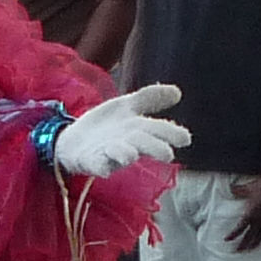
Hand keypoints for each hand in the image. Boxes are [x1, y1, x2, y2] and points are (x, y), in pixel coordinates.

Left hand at [53, 83, 190, 178]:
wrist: (74, 141)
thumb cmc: (108, 126)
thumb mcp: (127, 106)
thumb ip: (149, 98)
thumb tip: (178, 92)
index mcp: (138, 129)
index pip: (158, 130)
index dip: (171, 134)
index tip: (185, 139)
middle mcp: (127, 143)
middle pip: (143, 144)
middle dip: (154, 148)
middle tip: (167, 154)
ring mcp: (109, 153)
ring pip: (121, 155)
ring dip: (126, 154)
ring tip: (130, 154)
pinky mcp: (91, 161)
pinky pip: (97, 164)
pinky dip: (101, 165)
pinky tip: (105, 168)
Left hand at [228, 169, 260, 251]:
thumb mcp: (247, 188)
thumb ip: (238, 190)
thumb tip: (231, 189)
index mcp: (250, 215)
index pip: (239, 229)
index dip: (232, 235)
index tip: (227, 239)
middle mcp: (259, 220)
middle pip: (249, 237)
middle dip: (242, 245)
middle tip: (238, 251)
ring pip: (260, 236)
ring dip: (255, 244)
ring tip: (251, 249)